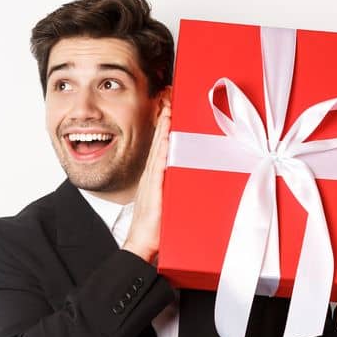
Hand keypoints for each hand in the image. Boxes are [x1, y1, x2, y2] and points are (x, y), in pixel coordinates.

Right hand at [124, 95, 172, 262]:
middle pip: (161, 137)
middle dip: (166, 114)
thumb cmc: (160, 226)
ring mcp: (153, 179)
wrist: (142, 244)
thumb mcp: (172, 198)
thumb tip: (194, 171)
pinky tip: (167, 138)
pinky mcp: (156, 190)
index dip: (167, 119)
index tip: (173, 100)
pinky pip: (159, 166)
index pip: (164, 140)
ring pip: (160, 147)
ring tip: (170, 106)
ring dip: (165, 126)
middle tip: (171, 92)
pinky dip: (163, 150)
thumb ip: (180, 183)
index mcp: (158, 173)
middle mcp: (154, 172)